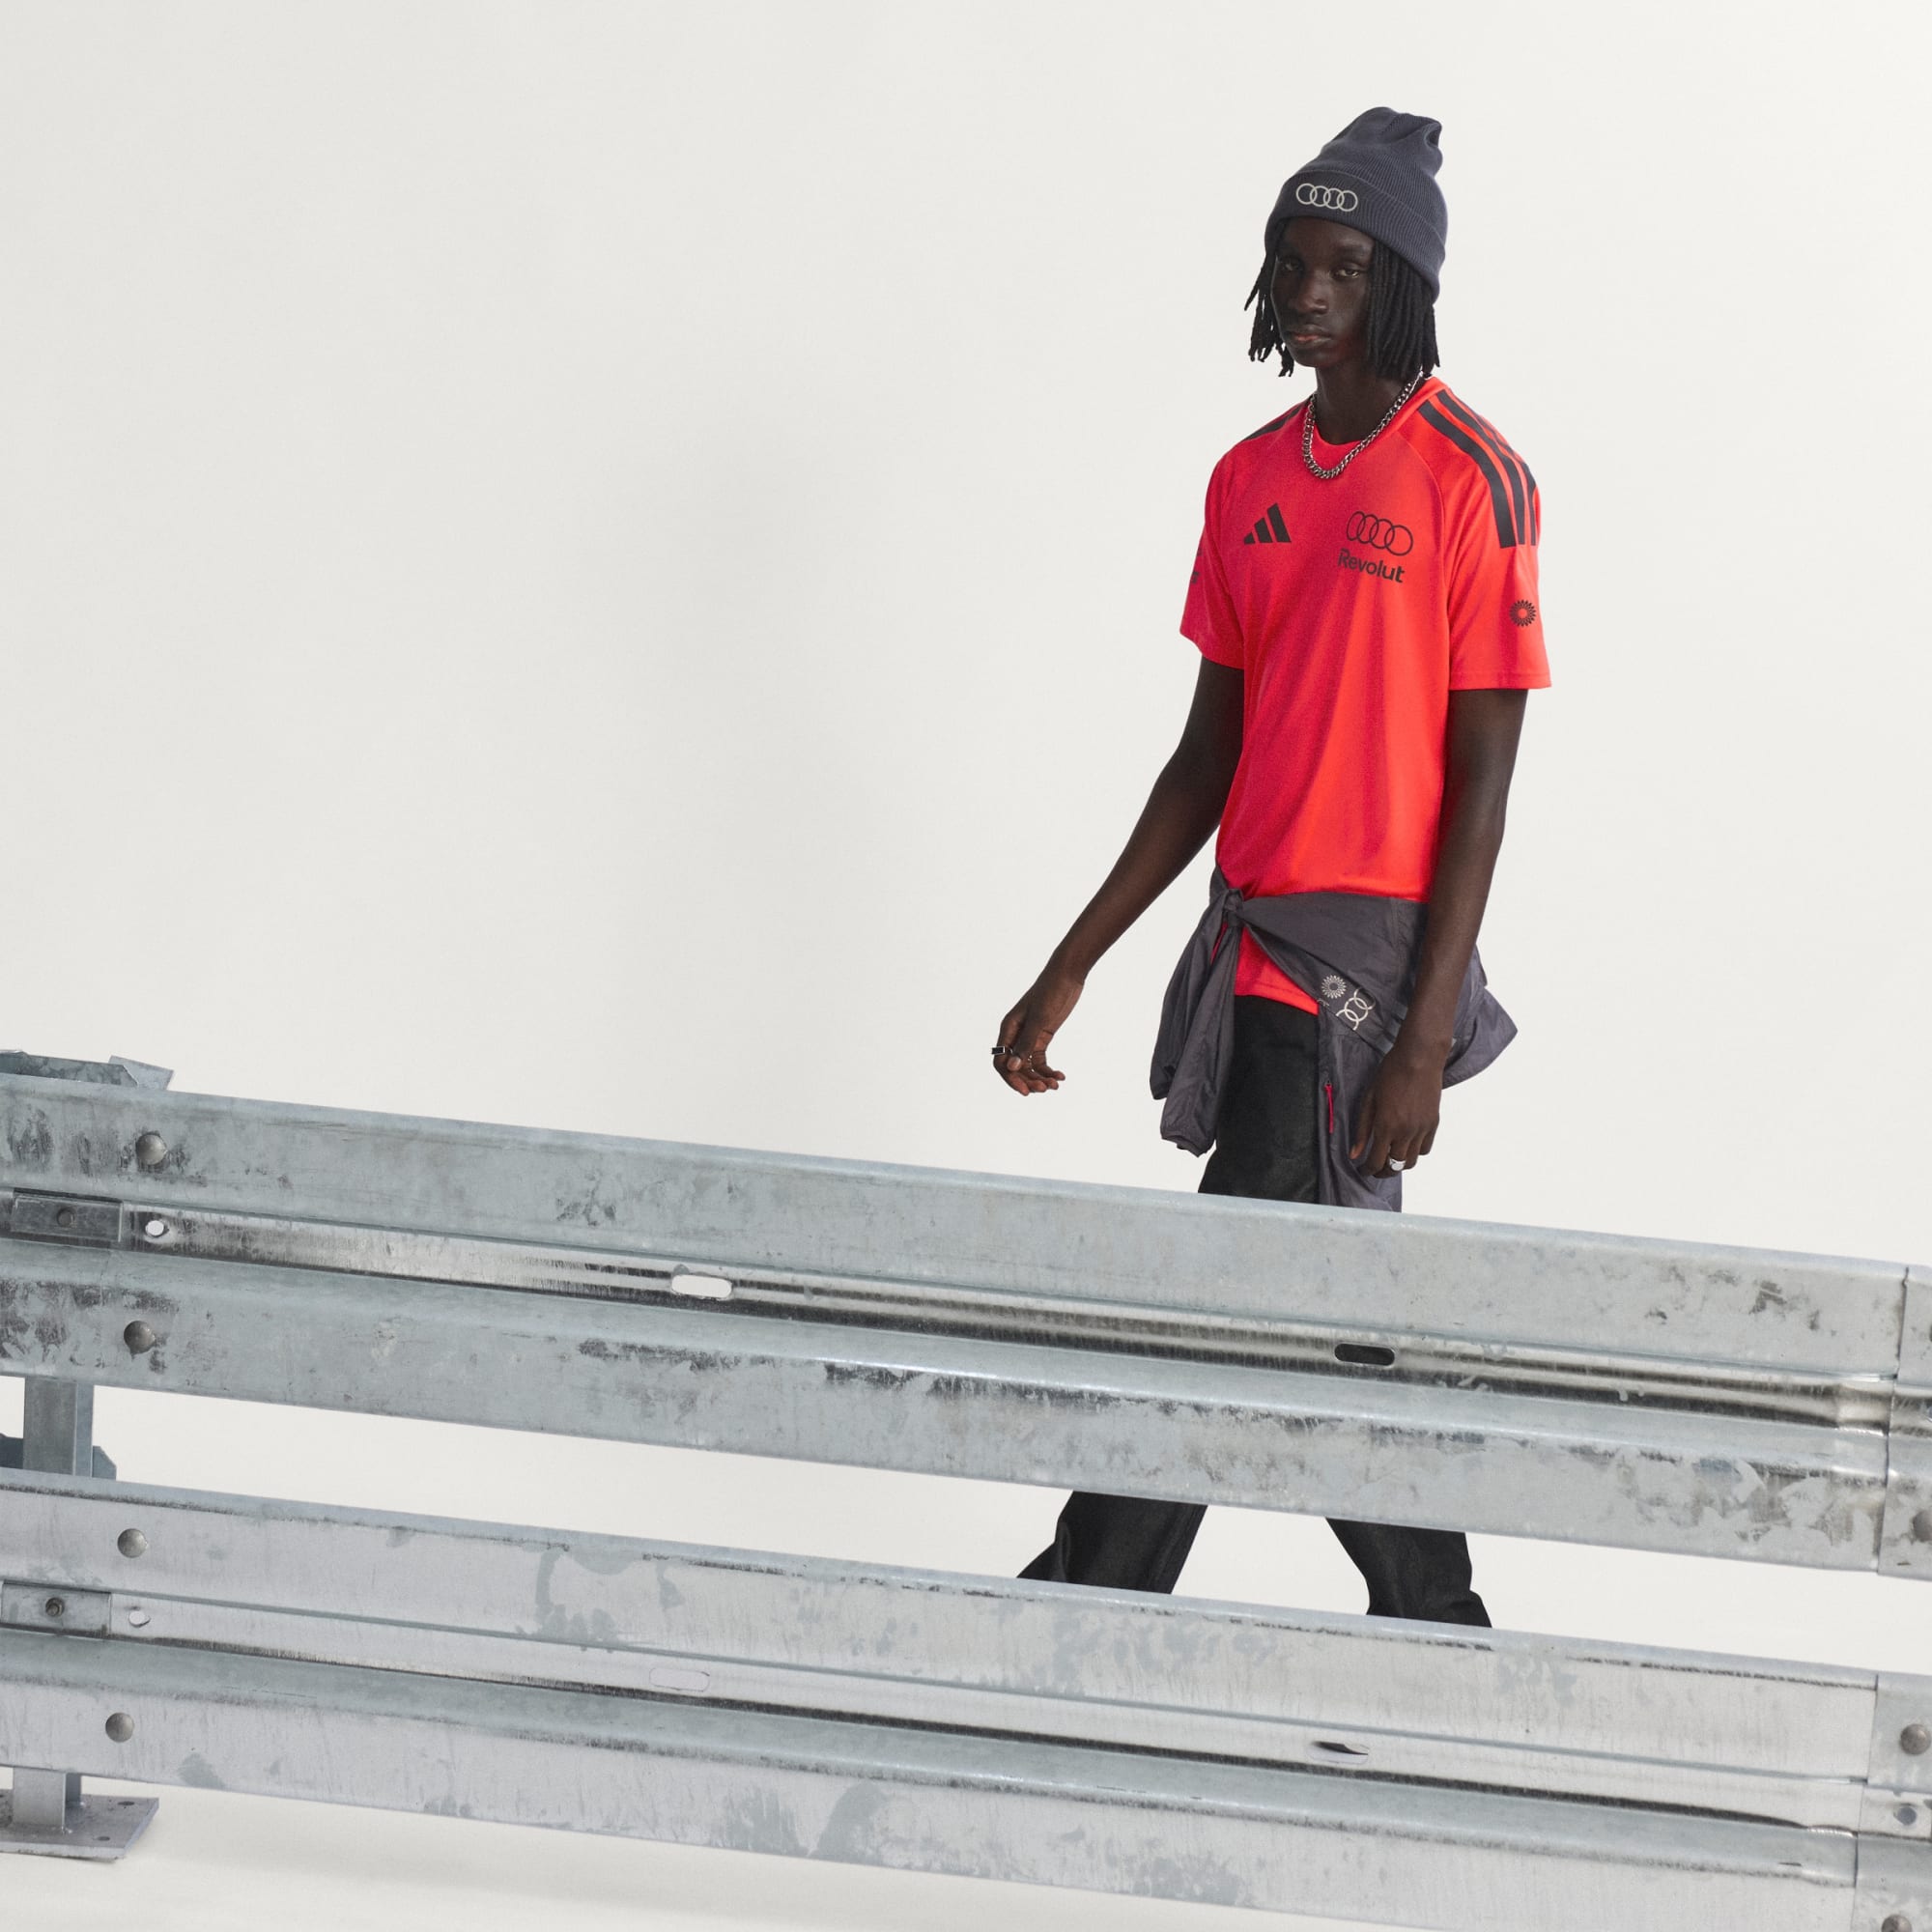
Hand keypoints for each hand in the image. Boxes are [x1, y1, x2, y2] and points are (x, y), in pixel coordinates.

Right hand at [992, 960, 1083, 1094]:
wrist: (1067, 976)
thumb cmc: (1050, 992)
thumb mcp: (1039, 1019)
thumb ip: (1026, 1043)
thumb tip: (1012, 1068)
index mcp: (1008, 1029)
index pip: (1001, 1061)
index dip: (1010, 1078)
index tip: (1026, 1090)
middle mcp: (1015, 1035)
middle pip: (1015, 1067)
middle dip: (1028, 1080)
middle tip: (1044, 1089)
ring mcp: (1029, 1037)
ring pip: (1028, 1066)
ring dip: (1039, 1078)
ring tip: (1054, 1086)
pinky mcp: (1042, 1037)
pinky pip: (1040, 1061)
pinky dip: (1049, 1070)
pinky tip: (1060, 1076)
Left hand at [1349, 1034, 1447, 1175]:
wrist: (1419, 1058)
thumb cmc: (1390, 1073)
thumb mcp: (1369, 1099)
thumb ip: (1362, 1129)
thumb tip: (1354, 1154)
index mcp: (1386, 1126)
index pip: (1376, 1161)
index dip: (1368, 1170)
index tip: (1363, 1169)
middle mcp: (1405, 1132)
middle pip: (1394, 1166)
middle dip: (1383, 1171)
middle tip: (1375, 1168)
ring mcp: (1422, 1129)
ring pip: (1411, 1162)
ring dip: (1399, 1164)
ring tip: (1390, 1158)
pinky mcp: (1433, 1124)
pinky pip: (1425, 1149)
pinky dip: (1414, 1152)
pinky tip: (1406, 1145)